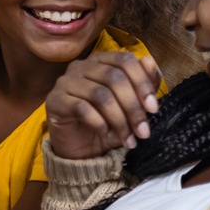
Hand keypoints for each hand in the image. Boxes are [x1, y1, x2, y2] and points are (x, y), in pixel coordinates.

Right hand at [43, 51, 162, 159]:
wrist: (81, 149)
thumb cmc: (108, 123)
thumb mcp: (132, 106)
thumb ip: (143, 83)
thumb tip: (149, 61)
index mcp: (100, 61)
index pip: (124, 60)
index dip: (142, 82)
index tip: (153, 109)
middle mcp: (81, 66)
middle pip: (113, 77)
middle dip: (133, 107)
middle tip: (143, 132)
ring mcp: (65, 82)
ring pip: (100, 94)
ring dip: (119, 120)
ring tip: (127, 139)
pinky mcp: (55, 101)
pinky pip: (82, 108)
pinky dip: (99, 123)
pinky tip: (105, 133)